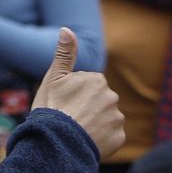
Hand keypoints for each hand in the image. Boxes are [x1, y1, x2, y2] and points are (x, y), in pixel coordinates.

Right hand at [31, 28, 123, 158]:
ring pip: (106, 119)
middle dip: (87, 109)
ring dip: (95, 125)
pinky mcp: (119, 138)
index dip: (73, 96)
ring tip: (77, 133)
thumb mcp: (54, 78)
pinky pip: (111, 137)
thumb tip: (66, 29)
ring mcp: (117, 118)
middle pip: (99, 102)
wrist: (57, 143)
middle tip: (70, 119)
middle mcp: (112, 96)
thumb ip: (64, 54)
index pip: (87, 87)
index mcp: (97, 80)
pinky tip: (87, 142)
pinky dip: (102, 140)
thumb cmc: (52, 109)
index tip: (63, 105)